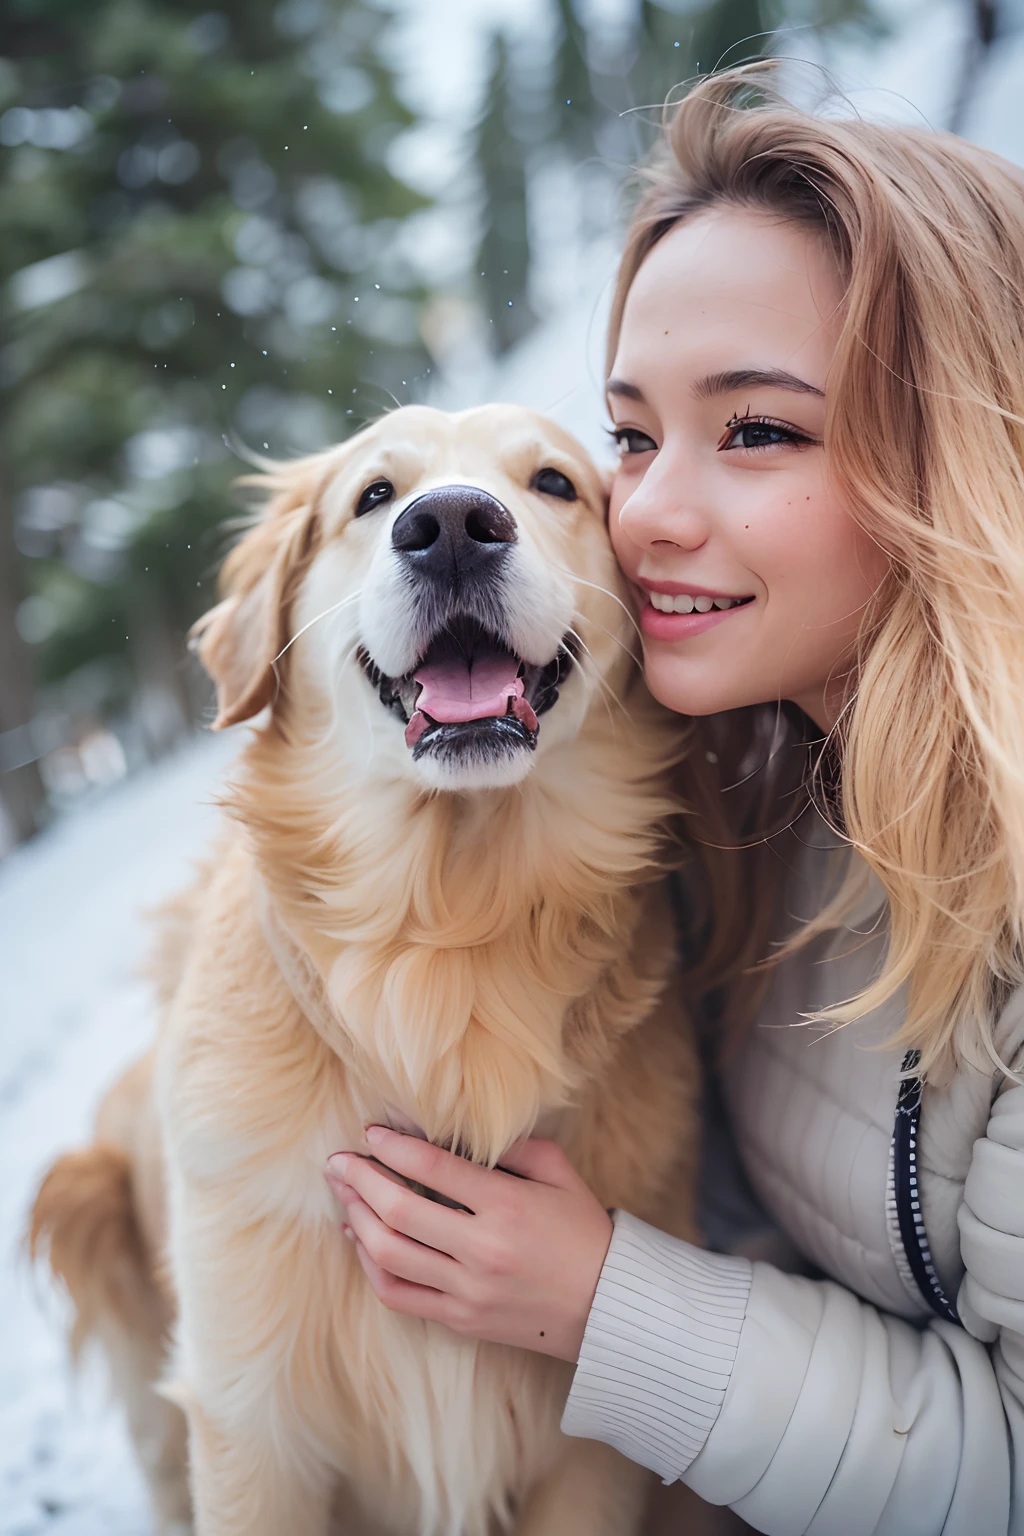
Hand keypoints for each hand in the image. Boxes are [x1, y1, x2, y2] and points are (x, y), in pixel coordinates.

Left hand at [324, 1127, 613, 1361]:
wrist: (606, 1307)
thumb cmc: (583, 1231)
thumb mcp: (559, 1173)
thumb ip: (512, 1146)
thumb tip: (457, 1131)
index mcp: (507, 1205)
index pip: (433, 1168)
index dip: (394, 1146)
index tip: (371, 1133)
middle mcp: (481, 1249)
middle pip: (399, 1209)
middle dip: (360, 1180)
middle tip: (338, 1161)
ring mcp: (467, 1290)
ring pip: (389, 1254)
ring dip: (357, 1219)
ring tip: (343, 1194)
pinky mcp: (460, 1320)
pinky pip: (399, 1294)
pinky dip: (371, 1266)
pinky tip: (363, 1240)